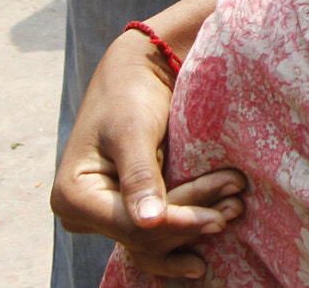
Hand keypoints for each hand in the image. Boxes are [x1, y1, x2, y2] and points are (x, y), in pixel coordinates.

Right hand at [51, 30, 245, 279]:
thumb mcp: (132, 131)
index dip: (175, 224)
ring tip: (234, 210)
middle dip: (191, 221)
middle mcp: (84, 213)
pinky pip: (158, 231)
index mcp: (73, 197)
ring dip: (194, 227)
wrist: (138, 71)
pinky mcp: (130, 208)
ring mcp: (108, 214)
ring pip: (155, 236)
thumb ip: (140, 176)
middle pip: (145, 235)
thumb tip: (148, 222)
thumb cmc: (129, 94)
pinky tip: (213, 232)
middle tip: (235, 205)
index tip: (216, 217)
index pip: (130, 226)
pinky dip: (187, 227)